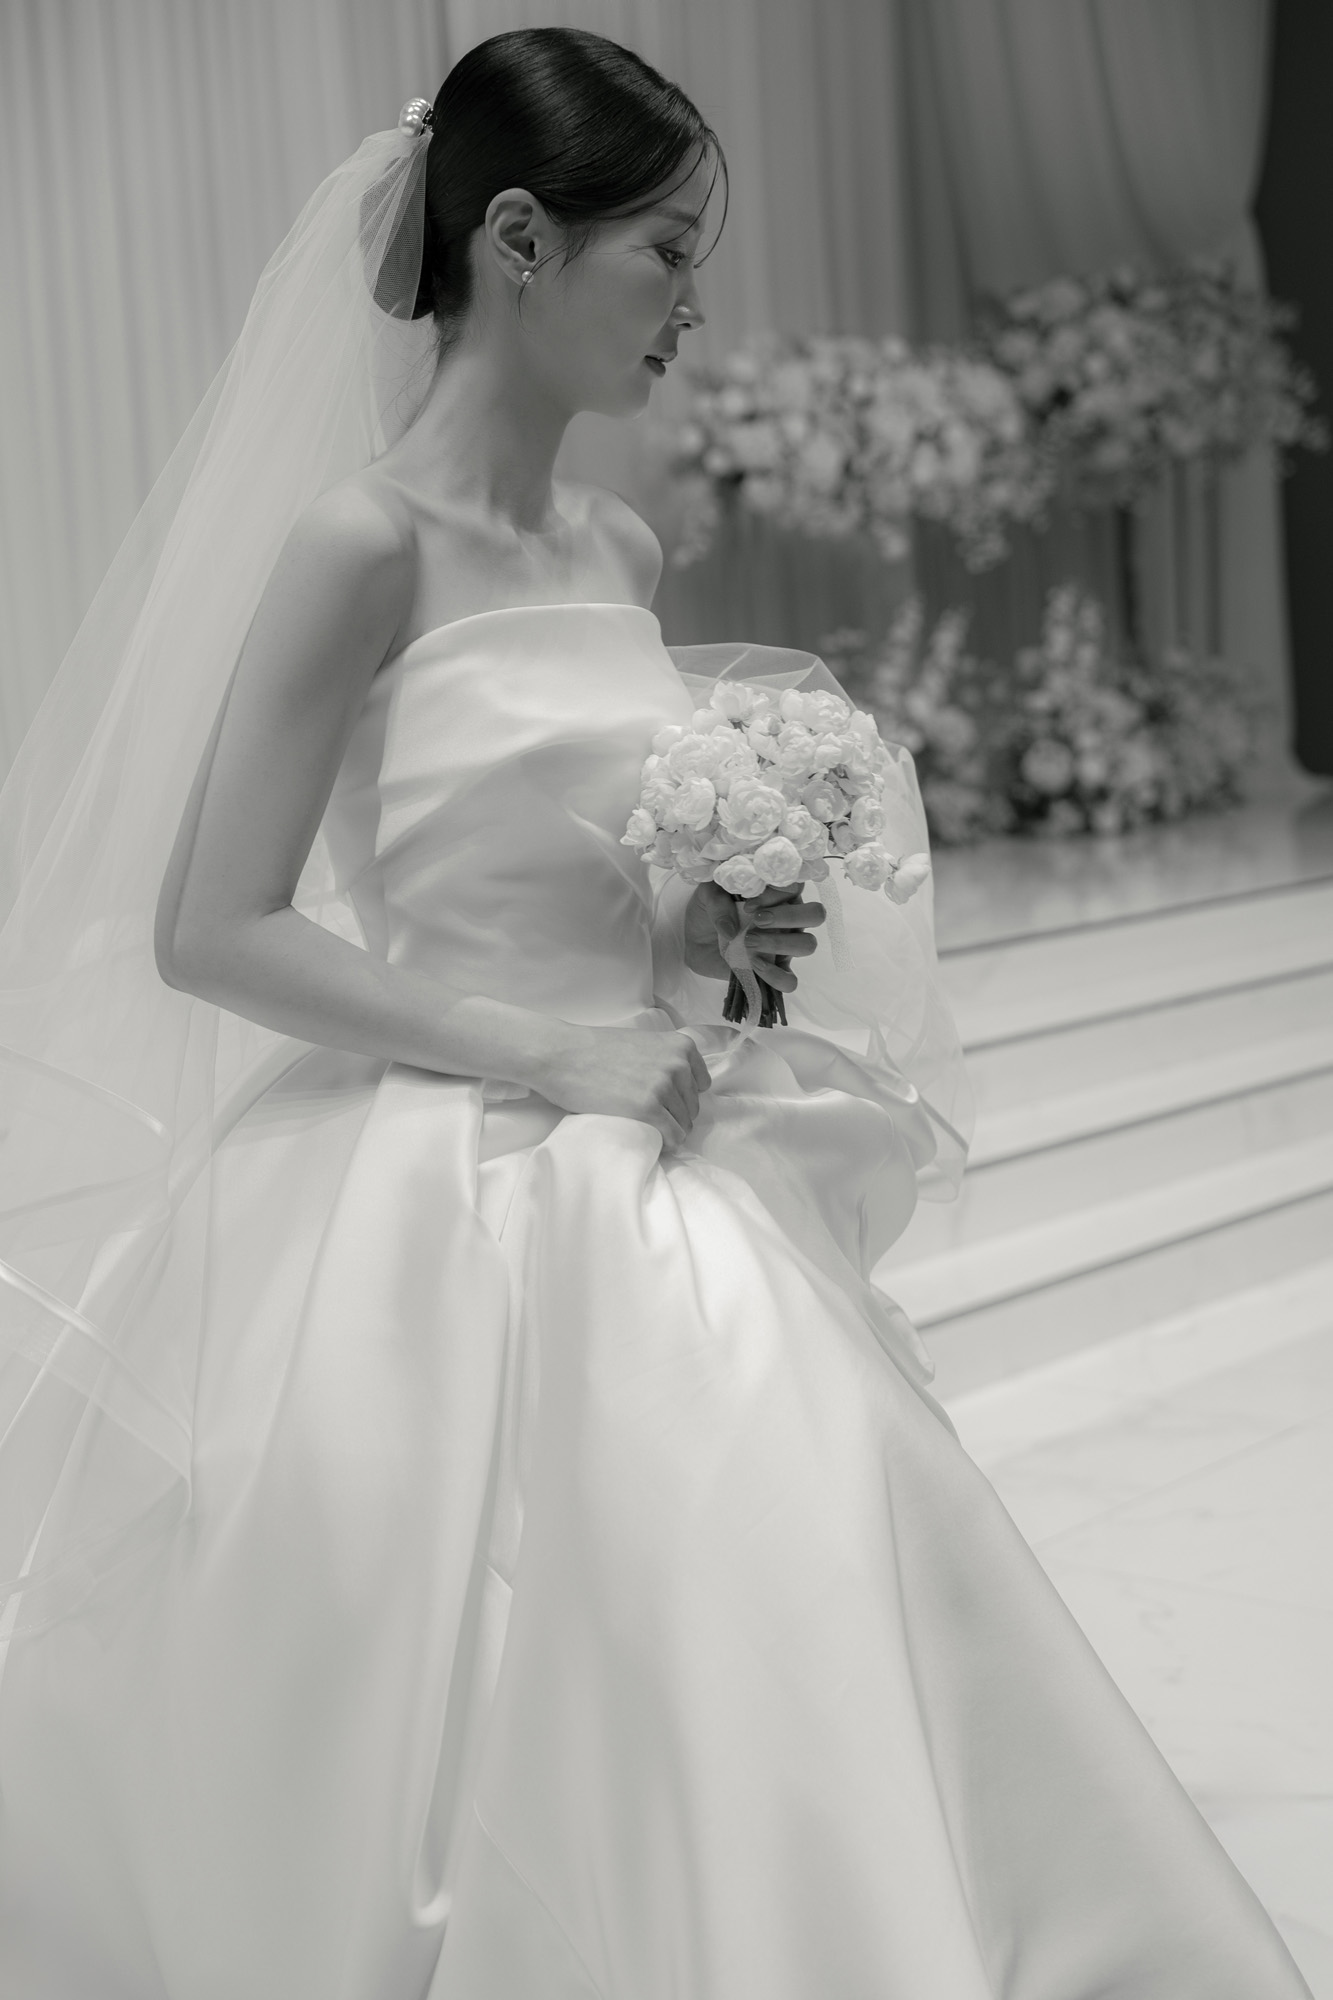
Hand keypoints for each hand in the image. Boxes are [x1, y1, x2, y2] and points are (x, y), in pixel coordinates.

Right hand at [532, 1025, 712, 1148]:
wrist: (561, 1054)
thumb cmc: (594, 1049)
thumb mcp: (643, 1043)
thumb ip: (664, 1058)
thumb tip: (677, 1087)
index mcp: (680, 1046)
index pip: (701, 1084)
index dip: (682, 1096)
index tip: (664, 1102)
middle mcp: (677, 1065)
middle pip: (692, 1107)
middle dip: (674, 1115)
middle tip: (650, 1117)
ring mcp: (664, 1087)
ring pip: (684, 1125)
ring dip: (668, 1131)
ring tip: (646, 1128)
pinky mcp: (648, 1108)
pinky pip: (673, 1137)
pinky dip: (666, 1144)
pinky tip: (652, 1141)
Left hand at [683, 879, 825, 993]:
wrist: (696, 940)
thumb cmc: (709, 910)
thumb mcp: (708, 894)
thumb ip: (719, 901)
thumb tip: (731, 929)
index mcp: (779, 893)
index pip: (796, 886)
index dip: (776, 894)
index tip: (749, 904)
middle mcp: (790, 917)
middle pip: (815, 914)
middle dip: (788, 917)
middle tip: (757, 921)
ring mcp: (786, 945)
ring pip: (808, 944)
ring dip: (779, 943)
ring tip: (749, 943)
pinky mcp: (775, 970)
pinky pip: (791, 981)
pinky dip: (775, 975)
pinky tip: (755, 965)